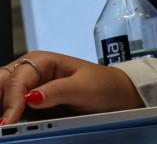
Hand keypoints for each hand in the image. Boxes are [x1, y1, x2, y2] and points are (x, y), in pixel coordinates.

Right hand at [0, 52, 142, 124]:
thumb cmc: (102, 86)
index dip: (11, 101)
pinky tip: (8, 124)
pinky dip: (6, 113)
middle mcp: (29, 72)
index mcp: (41, 61)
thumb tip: (31, 97)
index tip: (8, 122)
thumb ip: (58, 91)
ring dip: (1, 108)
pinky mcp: (28, 103)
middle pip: (1, 83)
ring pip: (1, 94)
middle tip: (2, 124)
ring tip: (4, 127)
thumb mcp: (84, 88)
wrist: (115, 94)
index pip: (17, 80)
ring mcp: (27, 87)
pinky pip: (9, 107)